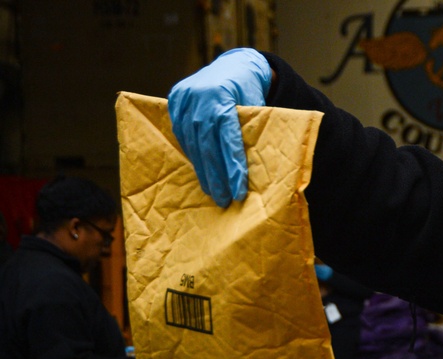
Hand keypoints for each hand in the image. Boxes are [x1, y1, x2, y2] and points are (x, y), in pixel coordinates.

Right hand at [168, 48, 271, 206]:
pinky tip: (202, 172)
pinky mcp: (175, 101)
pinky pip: (182, 134)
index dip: (232, 165)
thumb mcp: (257, 107)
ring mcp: (184, 98)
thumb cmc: (250, 91)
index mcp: (222, 96)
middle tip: (225, 199)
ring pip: (192, 142)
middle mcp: (199, 97)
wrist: (234, 65)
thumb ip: (252, 131)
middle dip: (217, 175)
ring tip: (213, 191)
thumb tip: (257, 171)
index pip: (227, 137)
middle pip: (207, 144)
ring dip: (203, 170)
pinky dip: (193, 155)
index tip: (238, 189)